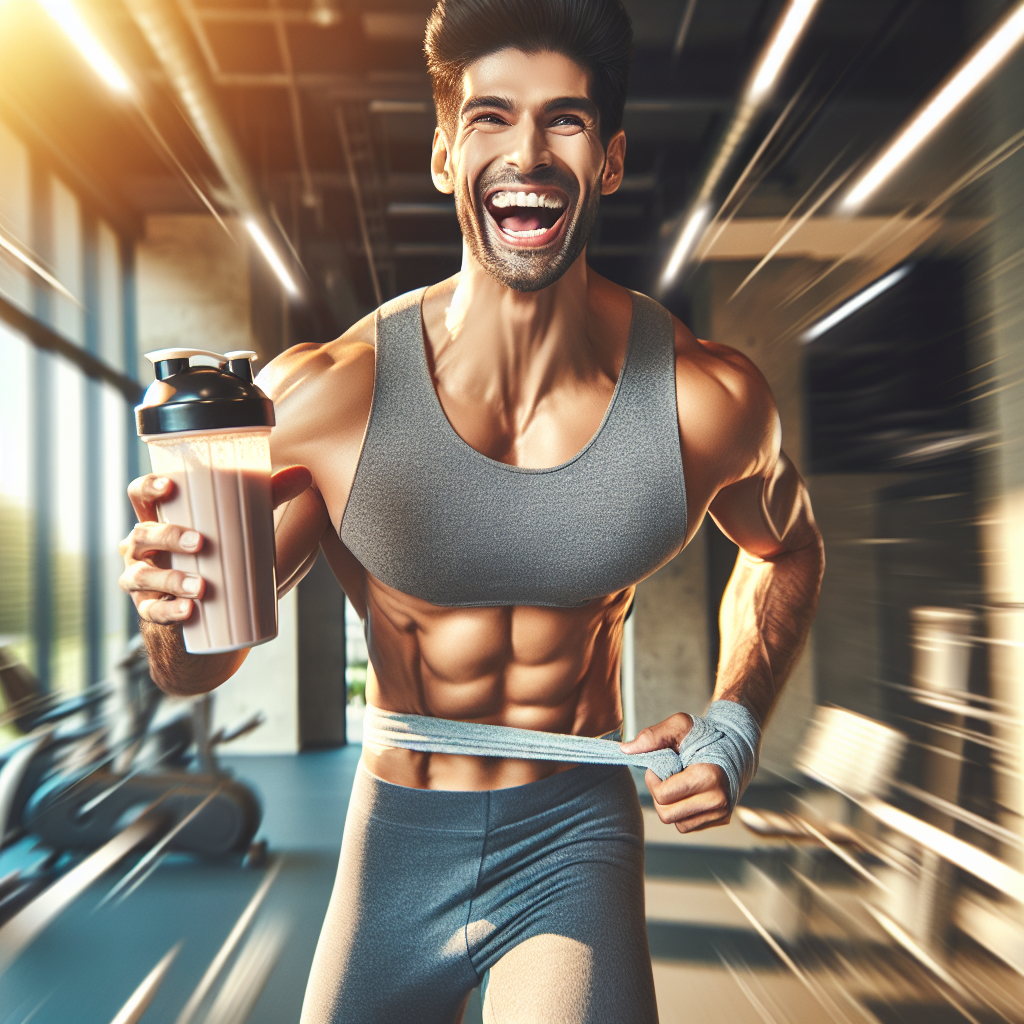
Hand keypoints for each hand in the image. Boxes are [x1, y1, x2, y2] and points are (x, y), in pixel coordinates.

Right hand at [119, 466, 312, 625]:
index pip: (138, 495)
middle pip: (141, 535)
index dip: (147, 488)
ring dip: (171, 580)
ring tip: (201, 586)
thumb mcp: (241, 524)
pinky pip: (153, 612)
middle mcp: (142, 547)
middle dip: (168, 537)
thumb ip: (269, 497)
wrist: (211, 610)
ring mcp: (142, 580)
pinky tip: (188, 611)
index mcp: (159, 518)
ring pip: (141, 576)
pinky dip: (170, 611)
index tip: (170, 486)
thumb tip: (303, 473)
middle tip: (200, 543)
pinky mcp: (151, 610)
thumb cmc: (220, 552)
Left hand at [620, 713, 730, 833]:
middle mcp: (718, 800)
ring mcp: (721, 813)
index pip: (663, 795)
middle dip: (659, 794)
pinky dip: (681, 810)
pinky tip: (688, 792)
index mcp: (709, 777)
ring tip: (679, 783)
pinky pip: (688, 824)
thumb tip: (625, 750)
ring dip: (670, 804)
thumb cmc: (705, 734)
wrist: (736, 745)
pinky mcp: (721, 819)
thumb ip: (651, 736)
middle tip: (667, 776)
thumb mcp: (679, 725)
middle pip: (666, 814)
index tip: (660, 766)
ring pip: (676, 822)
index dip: (653, 780)